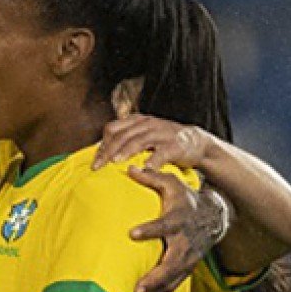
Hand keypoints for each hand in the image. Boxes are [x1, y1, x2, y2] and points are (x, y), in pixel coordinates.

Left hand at [92, 113, 215, 174]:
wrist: (196, 142)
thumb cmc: (165, 141)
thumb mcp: (145, 134)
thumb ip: (127, 139)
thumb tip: (103, 153)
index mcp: (138, 121)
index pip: (113, 129)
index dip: (102, 144)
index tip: (94, 160)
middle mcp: (148, 124)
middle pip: (122, 136)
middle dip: (107, 151)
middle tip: (97, 166)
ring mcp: (161, 134)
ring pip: (139, 141)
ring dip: (125, 151)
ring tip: (114, 162)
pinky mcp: (174, 146)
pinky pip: (161, 154)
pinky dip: (151, 162)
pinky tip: (144, 170)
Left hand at [125, 169, 227, 291]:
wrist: (213, 216)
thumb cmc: (185, 199)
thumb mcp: (172, 184)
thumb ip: (152, 177)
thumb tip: (130, 168)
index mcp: (179, 219)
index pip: (165, 225)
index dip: (150, 229)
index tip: (132, 233)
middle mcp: (185, 241)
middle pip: (173, 262)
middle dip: (156, 275)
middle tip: (137, 286)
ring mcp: (188, 257)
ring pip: (174, 277)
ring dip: (156, 288)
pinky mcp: (188, 267)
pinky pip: (175, 283)